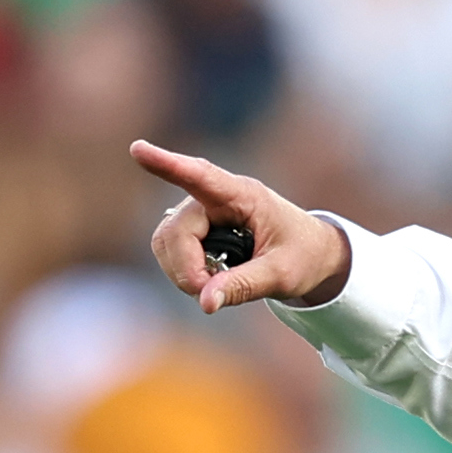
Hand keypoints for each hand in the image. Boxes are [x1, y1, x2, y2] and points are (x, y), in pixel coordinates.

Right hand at [132, 140, 349, 313]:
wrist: (313, 253)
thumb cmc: (303, 256)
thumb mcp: (282, 275)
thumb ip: (243, 287)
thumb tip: (204, 303)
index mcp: (243, 195)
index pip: (201, 176)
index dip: (168, 164)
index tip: (138, 149)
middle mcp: (215, 197)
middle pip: (177, 231)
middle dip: (187, 268)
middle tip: (211, 293)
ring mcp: (200, 212)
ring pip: (166, 242)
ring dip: (183, 271)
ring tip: (216, 285)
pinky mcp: (193, 228)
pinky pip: (169, 251)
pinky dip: (183, 271)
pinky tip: (209, 278)